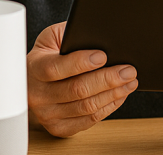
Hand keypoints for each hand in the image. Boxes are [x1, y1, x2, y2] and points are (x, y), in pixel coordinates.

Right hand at [27, 22, 137, 136]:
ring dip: (113, 94)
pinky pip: (89, 120)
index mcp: (33, 68)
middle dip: (107, 79)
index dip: (80, 62)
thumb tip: (97, 36)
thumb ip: (69, 35)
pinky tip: (119, 95)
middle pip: (77, 90)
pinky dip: (108, 107)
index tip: (103, 56)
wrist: (33, 83)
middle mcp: (37, 94)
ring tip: (129, 82)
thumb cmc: (46, 57)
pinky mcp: (58, 127)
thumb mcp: (51, 39)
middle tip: (128, 70)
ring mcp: (47, 114)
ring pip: (86, 106)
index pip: (55, 68)